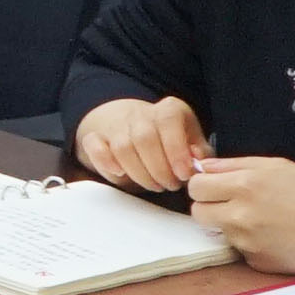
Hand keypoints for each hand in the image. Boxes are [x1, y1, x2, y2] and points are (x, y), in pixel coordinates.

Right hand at [77, 95, 204, 197]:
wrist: (133, 125)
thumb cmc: (169, 140)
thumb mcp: (191, 142)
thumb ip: (200, 152)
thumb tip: (198, 162)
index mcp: (168, 110)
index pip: (169, 121)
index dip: (176, 150)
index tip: (183, 174)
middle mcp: (140, 114)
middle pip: (144, 138)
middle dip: (159, 169)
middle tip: (169, 185)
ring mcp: (116, 125)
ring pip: (122, 147)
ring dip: (139, 173)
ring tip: (153, 184)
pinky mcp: (95, 137)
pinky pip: (94, 146)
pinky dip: (105, 162)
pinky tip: (120, 173)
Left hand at [184, 153, 294, 270]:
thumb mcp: (277, 166)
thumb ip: (235, 164)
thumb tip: (202, 167)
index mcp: (244, 185)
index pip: (195, 186)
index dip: (204, 185)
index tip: (215, 187)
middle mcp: (239, 215)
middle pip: (197, 212)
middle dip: (209, 206)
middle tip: (231, 204)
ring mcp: (245, 242)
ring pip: (217, 231)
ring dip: (229, 225)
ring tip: (259, 220)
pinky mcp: (254, 262)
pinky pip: (238, 250)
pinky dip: (248, 243)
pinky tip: (271, 237)